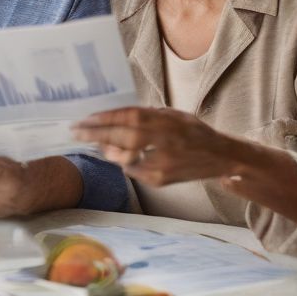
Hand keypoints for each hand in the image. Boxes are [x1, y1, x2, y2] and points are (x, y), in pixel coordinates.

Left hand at [71, 107, 237, 186]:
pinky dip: (121, 161)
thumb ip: (146, 116)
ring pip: (122, 157)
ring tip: (93, 141)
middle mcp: (163, 142)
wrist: (221, 157)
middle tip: (75, 130)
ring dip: (105, 148)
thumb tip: (114, 116)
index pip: (128, 117)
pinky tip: (115, 154)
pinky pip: (131, 170)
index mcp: (165, 122)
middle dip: (95, 134)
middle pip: (122, 137)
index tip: (85, 117)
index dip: (104, 118)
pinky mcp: (159, 180)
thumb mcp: (172, 115)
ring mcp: (161, 164)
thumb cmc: (193, 131)